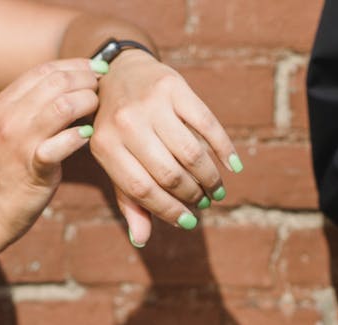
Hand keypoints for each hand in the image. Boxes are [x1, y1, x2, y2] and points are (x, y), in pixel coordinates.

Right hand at [0, 59, 98, 242]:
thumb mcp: (0, 134)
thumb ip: (23, 113)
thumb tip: (58, 96)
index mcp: (0, 106)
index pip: (42, 71)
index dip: (73, 66)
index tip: (93, 69)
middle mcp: (8, 118)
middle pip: (56, 82)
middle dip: (86, 79)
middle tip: (103, 86)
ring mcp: (19, 142)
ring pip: (63, 105)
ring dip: (87, 102)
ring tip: (98, 108)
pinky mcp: (33, 168)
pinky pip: (62, 144)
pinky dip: (80, 137)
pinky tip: (89, 137)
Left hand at [90, 51, 239, 245]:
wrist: (119, 73)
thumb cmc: (118, 129)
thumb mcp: (114, 160)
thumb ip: (128, 199)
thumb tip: (142, 239)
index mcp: (105, 146)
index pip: (141, 189)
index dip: (168, 210)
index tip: (188, 222)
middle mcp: (125, 123)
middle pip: (169, 173)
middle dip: (192, 195)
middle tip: (204, 202)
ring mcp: (151, 103)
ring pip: (191, 152)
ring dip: (209, 177)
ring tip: (215, 189)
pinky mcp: (174, 87)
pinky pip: (207, 124)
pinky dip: (224, 148)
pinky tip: (233, 165)